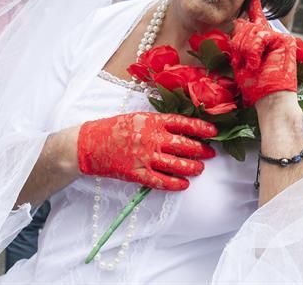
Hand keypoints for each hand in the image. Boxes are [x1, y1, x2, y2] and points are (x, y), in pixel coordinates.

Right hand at [77, 112, 216, 190]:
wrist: (88, 144)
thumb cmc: (113, 128)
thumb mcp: (138, 117)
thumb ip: (158, 122)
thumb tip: (181, 127)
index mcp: (152, 121)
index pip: (183, 123)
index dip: (201, 127)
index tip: (213, 131)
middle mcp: (152, 138)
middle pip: (185, 145)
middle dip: (201, 150)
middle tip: (210, 153)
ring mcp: (145, 157)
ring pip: (177, 164)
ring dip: (192, 167)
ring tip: (199, 169)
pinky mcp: (137, 173)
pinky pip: (161, 181)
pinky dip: (175, 184)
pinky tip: (183, 184)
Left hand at [230, 0, 296, 105]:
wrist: (272, 101)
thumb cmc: (258, 87)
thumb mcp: (243, 62)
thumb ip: (242, 44)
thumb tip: (239, 23)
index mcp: (264, 44)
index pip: (259, 22)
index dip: (256, 10)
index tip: (254, 0)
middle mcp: (274, 39)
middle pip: (248, 26)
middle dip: (240, 44)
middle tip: (244, 62)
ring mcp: (281, 39)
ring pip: (253, 30)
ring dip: (246, 50)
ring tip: (251, 65)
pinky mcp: (285, 41)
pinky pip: (260, 35)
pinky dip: (253, 51)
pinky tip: (256, 63)